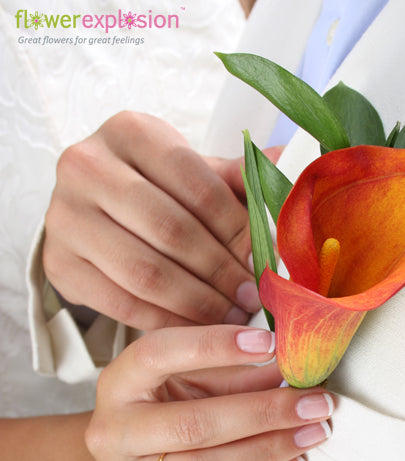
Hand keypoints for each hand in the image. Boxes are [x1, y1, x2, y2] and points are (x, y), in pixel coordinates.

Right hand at [43, 112, 272, 329]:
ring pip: (145, 272)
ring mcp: (63, 218)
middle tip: (253, 298)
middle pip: (170, 230)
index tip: (266, 261)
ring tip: (232, 317)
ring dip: (198, 304)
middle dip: (221, 271)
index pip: (196, 183)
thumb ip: (236, 181)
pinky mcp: (57, 265)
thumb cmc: (154, 191)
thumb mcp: (192, 175)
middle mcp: (86, 166)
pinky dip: (166, 321)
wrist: (90, 216)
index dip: (236, 228)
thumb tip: (290, 172)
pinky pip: (122, 303)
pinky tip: (197, 329)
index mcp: (130, 131)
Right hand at [85, 325, 333, 460]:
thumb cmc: (159, 408)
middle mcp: (113, 432)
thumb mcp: (186, 377)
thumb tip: (292, 362)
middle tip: (315, 403)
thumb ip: (232, 368)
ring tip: (310, 434)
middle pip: (193, 424)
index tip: (271, 344)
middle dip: (264, 412)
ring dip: (267, 451)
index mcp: (119, 383)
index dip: (214, 346)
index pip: (158, 354)